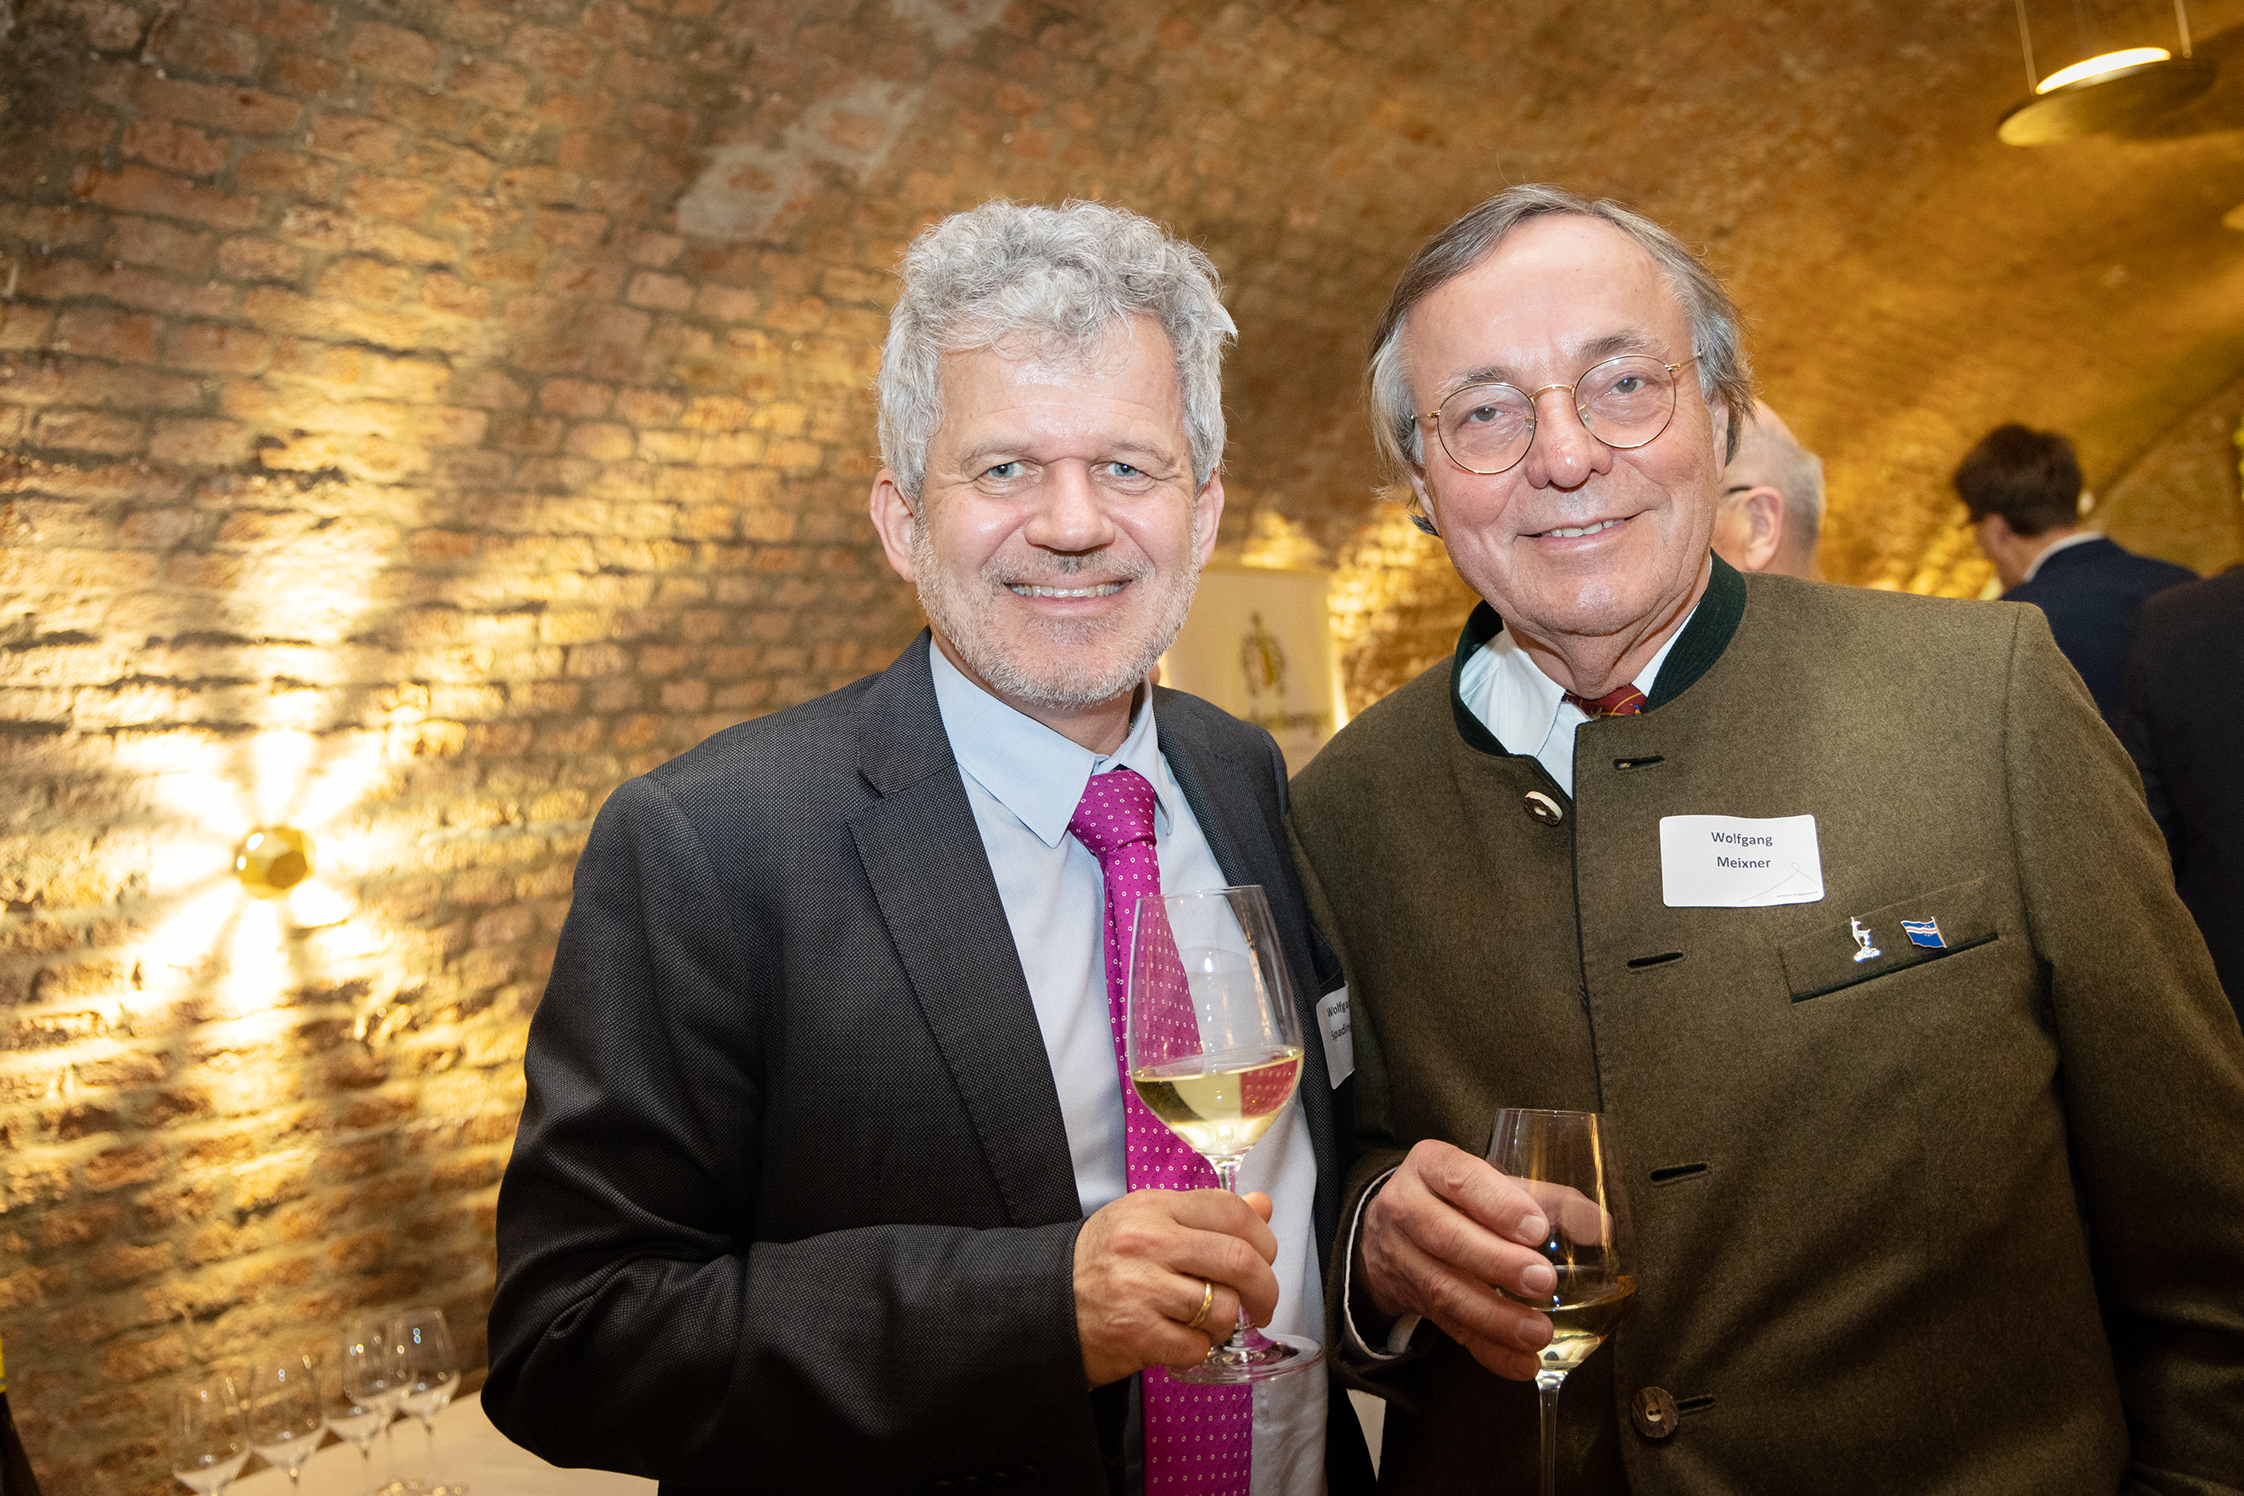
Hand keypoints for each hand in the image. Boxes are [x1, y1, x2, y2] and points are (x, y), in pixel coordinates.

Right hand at [1074, 1188, 1278, 1387]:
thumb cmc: (1102, 1261)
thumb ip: (1205, 1214)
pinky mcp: (1137, 1335)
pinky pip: (1197, 1347)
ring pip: (1223, 1308)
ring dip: (1226, 1323)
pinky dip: (1199, 1350)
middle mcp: (1148, 1243)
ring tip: (1208, 1323)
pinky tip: (1181, 1341)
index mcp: (1153, 1208)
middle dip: (1265, 1288)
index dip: (1263, 1237)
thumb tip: (1263, 1206)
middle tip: (1263, 1303)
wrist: (1045, 1304)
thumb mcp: (1147, 1221)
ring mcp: (1142, 1290)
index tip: (1265, 1257)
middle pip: (1240, 1260)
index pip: (1231, 1211)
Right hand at [1357, 1139, 1558, 1380]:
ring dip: (1495, 1316)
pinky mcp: (1412, 1301)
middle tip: (1543, 1280)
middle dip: (1498, 1263)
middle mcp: (1406, 1208)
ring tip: (1539, 1332)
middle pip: (1446, 1237)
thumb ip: (1545, 1200)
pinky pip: (1449, 1329)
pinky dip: (1489, 1350)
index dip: (1499, 1205)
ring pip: (1443, 1290)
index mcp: (1430, 1166)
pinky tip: (1522, 1363)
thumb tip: (1599, 1226)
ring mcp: (1401, 1258)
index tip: (1537, 1229)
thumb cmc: (1455, 1199)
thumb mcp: (1489, 1184)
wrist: (1388, 1230)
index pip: (1460, 1179)